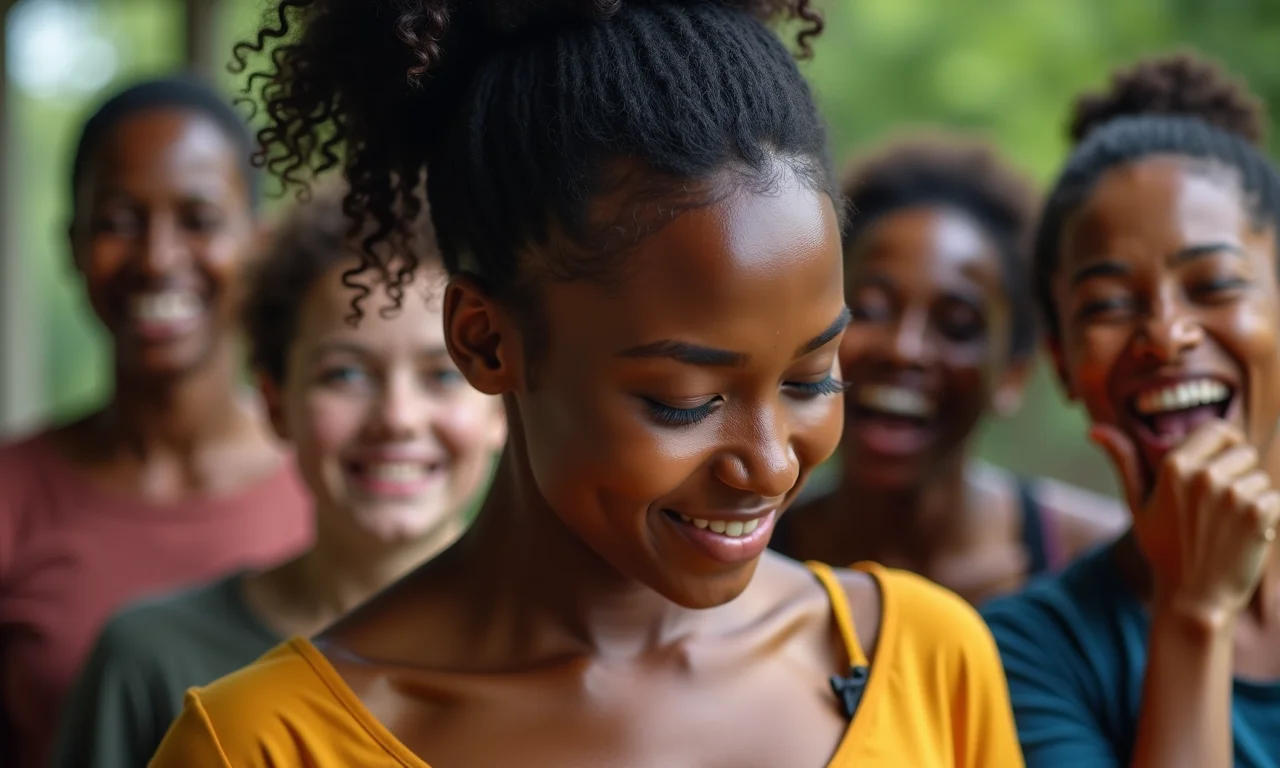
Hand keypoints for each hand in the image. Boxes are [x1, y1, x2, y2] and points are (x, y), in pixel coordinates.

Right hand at [1091, 420, 1279, 622]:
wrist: (1193, 598)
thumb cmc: (1164, 550)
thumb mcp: (1138, 504)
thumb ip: (1124, 461)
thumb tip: (1094, 431)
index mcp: (1175, 465)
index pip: (1219, 429)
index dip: (1226, 444)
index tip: (1223, 465)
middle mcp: (1204, 474)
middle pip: (1244, 452)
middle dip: (1239, 474)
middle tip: (1220, 508)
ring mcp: (1232, 493)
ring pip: (1260, 478)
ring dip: (1253, 498)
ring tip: (1229, 526)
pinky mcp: (1257, 513)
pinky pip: (1275, 498)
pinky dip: (1268, 517)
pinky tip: (1246, 536)